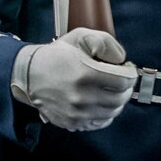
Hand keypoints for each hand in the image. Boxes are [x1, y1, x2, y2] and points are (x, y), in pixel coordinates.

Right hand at [13, 29, 133, 131]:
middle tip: (122, 79)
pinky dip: (106, 113)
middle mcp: (81, 97)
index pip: (123, 81)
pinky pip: (100, 122)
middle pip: (120, 98)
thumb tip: (122, 60)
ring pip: (112, 112)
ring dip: (117, 100)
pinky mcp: (72, 123)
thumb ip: (105, 44)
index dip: (130, 73)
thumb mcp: (80, 37)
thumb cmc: (57, 55)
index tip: (127, 68)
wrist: (29, 75)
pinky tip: (102, 102)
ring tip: (112, 90)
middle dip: (126, 88)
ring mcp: (76, 113)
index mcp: (85, 74)